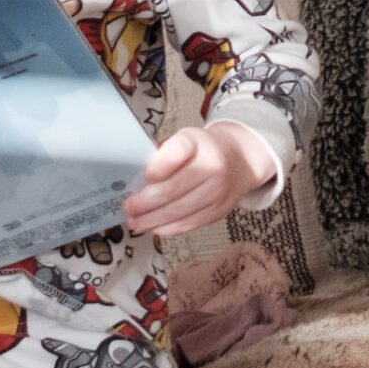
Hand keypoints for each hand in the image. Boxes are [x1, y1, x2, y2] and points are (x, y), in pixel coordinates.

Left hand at [122, 124, 274, 239]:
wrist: (239, 160)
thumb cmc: (202, 150)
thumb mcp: (184, 139)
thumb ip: (163, 155)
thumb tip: (136, 179)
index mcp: (198, 141)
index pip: (179, 150)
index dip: (160, 165)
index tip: (145, 175)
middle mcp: (213, 166)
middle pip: (174, 188)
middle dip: (146, 202)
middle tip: (128, 206)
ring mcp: (218, 191)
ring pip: (180, 211)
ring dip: (152, 219)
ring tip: (135, 222)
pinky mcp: (218, 211)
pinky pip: (189, 223)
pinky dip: (168, 228)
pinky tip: (153, 228)